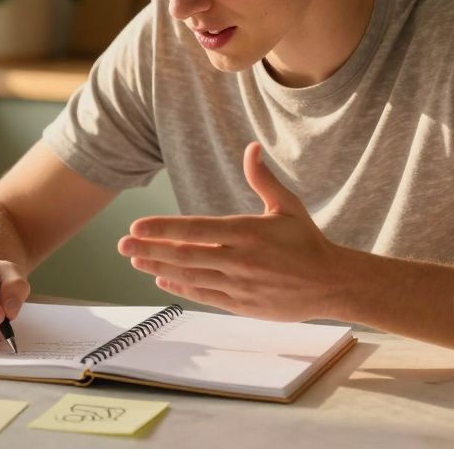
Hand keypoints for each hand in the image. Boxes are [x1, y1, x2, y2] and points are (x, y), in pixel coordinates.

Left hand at [118, 142, 349, 321]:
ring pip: (190, 276)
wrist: (331, 284)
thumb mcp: (288, 206)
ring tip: (135, 260)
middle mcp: (240, 260)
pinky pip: (204, 295)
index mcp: (248, 232)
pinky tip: (162, 278)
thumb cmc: (307, 242)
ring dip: (159, 267)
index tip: (137, 227)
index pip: (196, 230)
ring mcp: (239, 285)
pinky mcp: (242, 305)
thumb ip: (263, 179)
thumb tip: (250, 147)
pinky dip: (181, 287)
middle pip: (185, 255)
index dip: (163, 229)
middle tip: (122, 245)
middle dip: (149, 249)